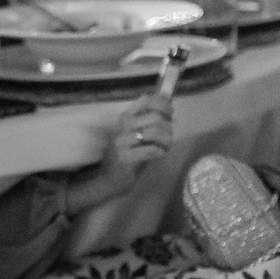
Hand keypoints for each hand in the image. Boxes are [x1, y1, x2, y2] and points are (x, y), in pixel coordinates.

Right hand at [64, 93, 175, 214]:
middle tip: (169, 137)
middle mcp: (123, 126)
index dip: (163, 104)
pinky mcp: (125, 158)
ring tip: (166, 147)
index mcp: (126, 117)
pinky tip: (160, 154)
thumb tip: (168, 103)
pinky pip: (151, 150)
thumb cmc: (128, 155)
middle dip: (168, 127)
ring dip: (166, 140)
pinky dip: (160, 152)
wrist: (108, 178)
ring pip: (154, 133)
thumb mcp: (137, 134)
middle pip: (155, 117)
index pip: (146, 100)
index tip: (170, 114)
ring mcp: (122, 142)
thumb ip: (150, 120)